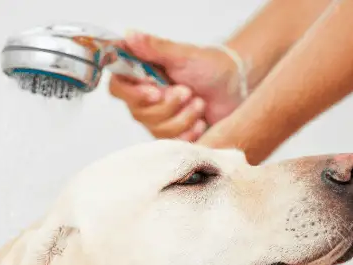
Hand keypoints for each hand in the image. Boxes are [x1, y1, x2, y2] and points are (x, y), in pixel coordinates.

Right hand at [109, 32, 244, 139]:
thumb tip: (129, 35)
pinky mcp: (171, 135)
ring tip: (200, 103)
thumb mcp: (183, 54)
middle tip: (188, 91)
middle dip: (168, 105)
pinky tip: (201, 122)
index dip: (133, 93)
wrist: (234, 87)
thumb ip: (155, 47)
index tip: (155, 91)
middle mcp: (144, 99)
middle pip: (138, 112)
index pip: (118, 87)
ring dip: (183, 116)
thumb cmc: (209, 66)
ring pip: (157, 129)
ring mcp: (157, 119)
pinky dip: (189, 132)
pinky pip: (172, 142)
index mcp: (141, 76)